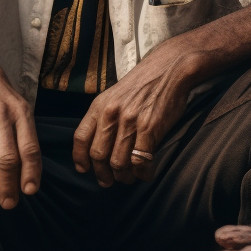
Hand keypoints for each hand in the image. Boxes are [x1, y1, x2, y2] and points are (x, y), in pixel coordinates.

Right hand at [0, 57, 41, 210]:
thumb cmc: (1, 96)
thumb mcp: (20, 108)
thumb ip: (26, 135)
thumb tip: (31, 172)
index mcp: (22, 114)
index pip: (29, 148)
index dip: (30, 172)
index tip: (29, 191)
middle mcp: (2, 117)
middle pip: (6, 159)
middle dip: (8, 186)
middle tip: (8, 204)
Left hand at [73, 42, 195, 185]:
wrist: (170, 69)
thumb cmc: (143, 84)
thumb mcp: (115, 95)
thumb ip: (104, 117)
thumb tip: (97, 145)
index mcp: (100, 106)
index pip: (80, 138)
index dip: (80, 158)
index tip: (84, 169)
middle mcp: (111, 114)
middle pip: (98, 155)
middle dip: (103, 174)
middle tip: (109, 181)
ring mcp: (130, 121)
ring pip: (118, 162)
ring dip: (123, 177)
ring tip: (129, 178)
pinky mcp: (150, 128)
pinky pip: (140, 161)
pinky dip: (142, 173)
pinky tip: (146, 174)